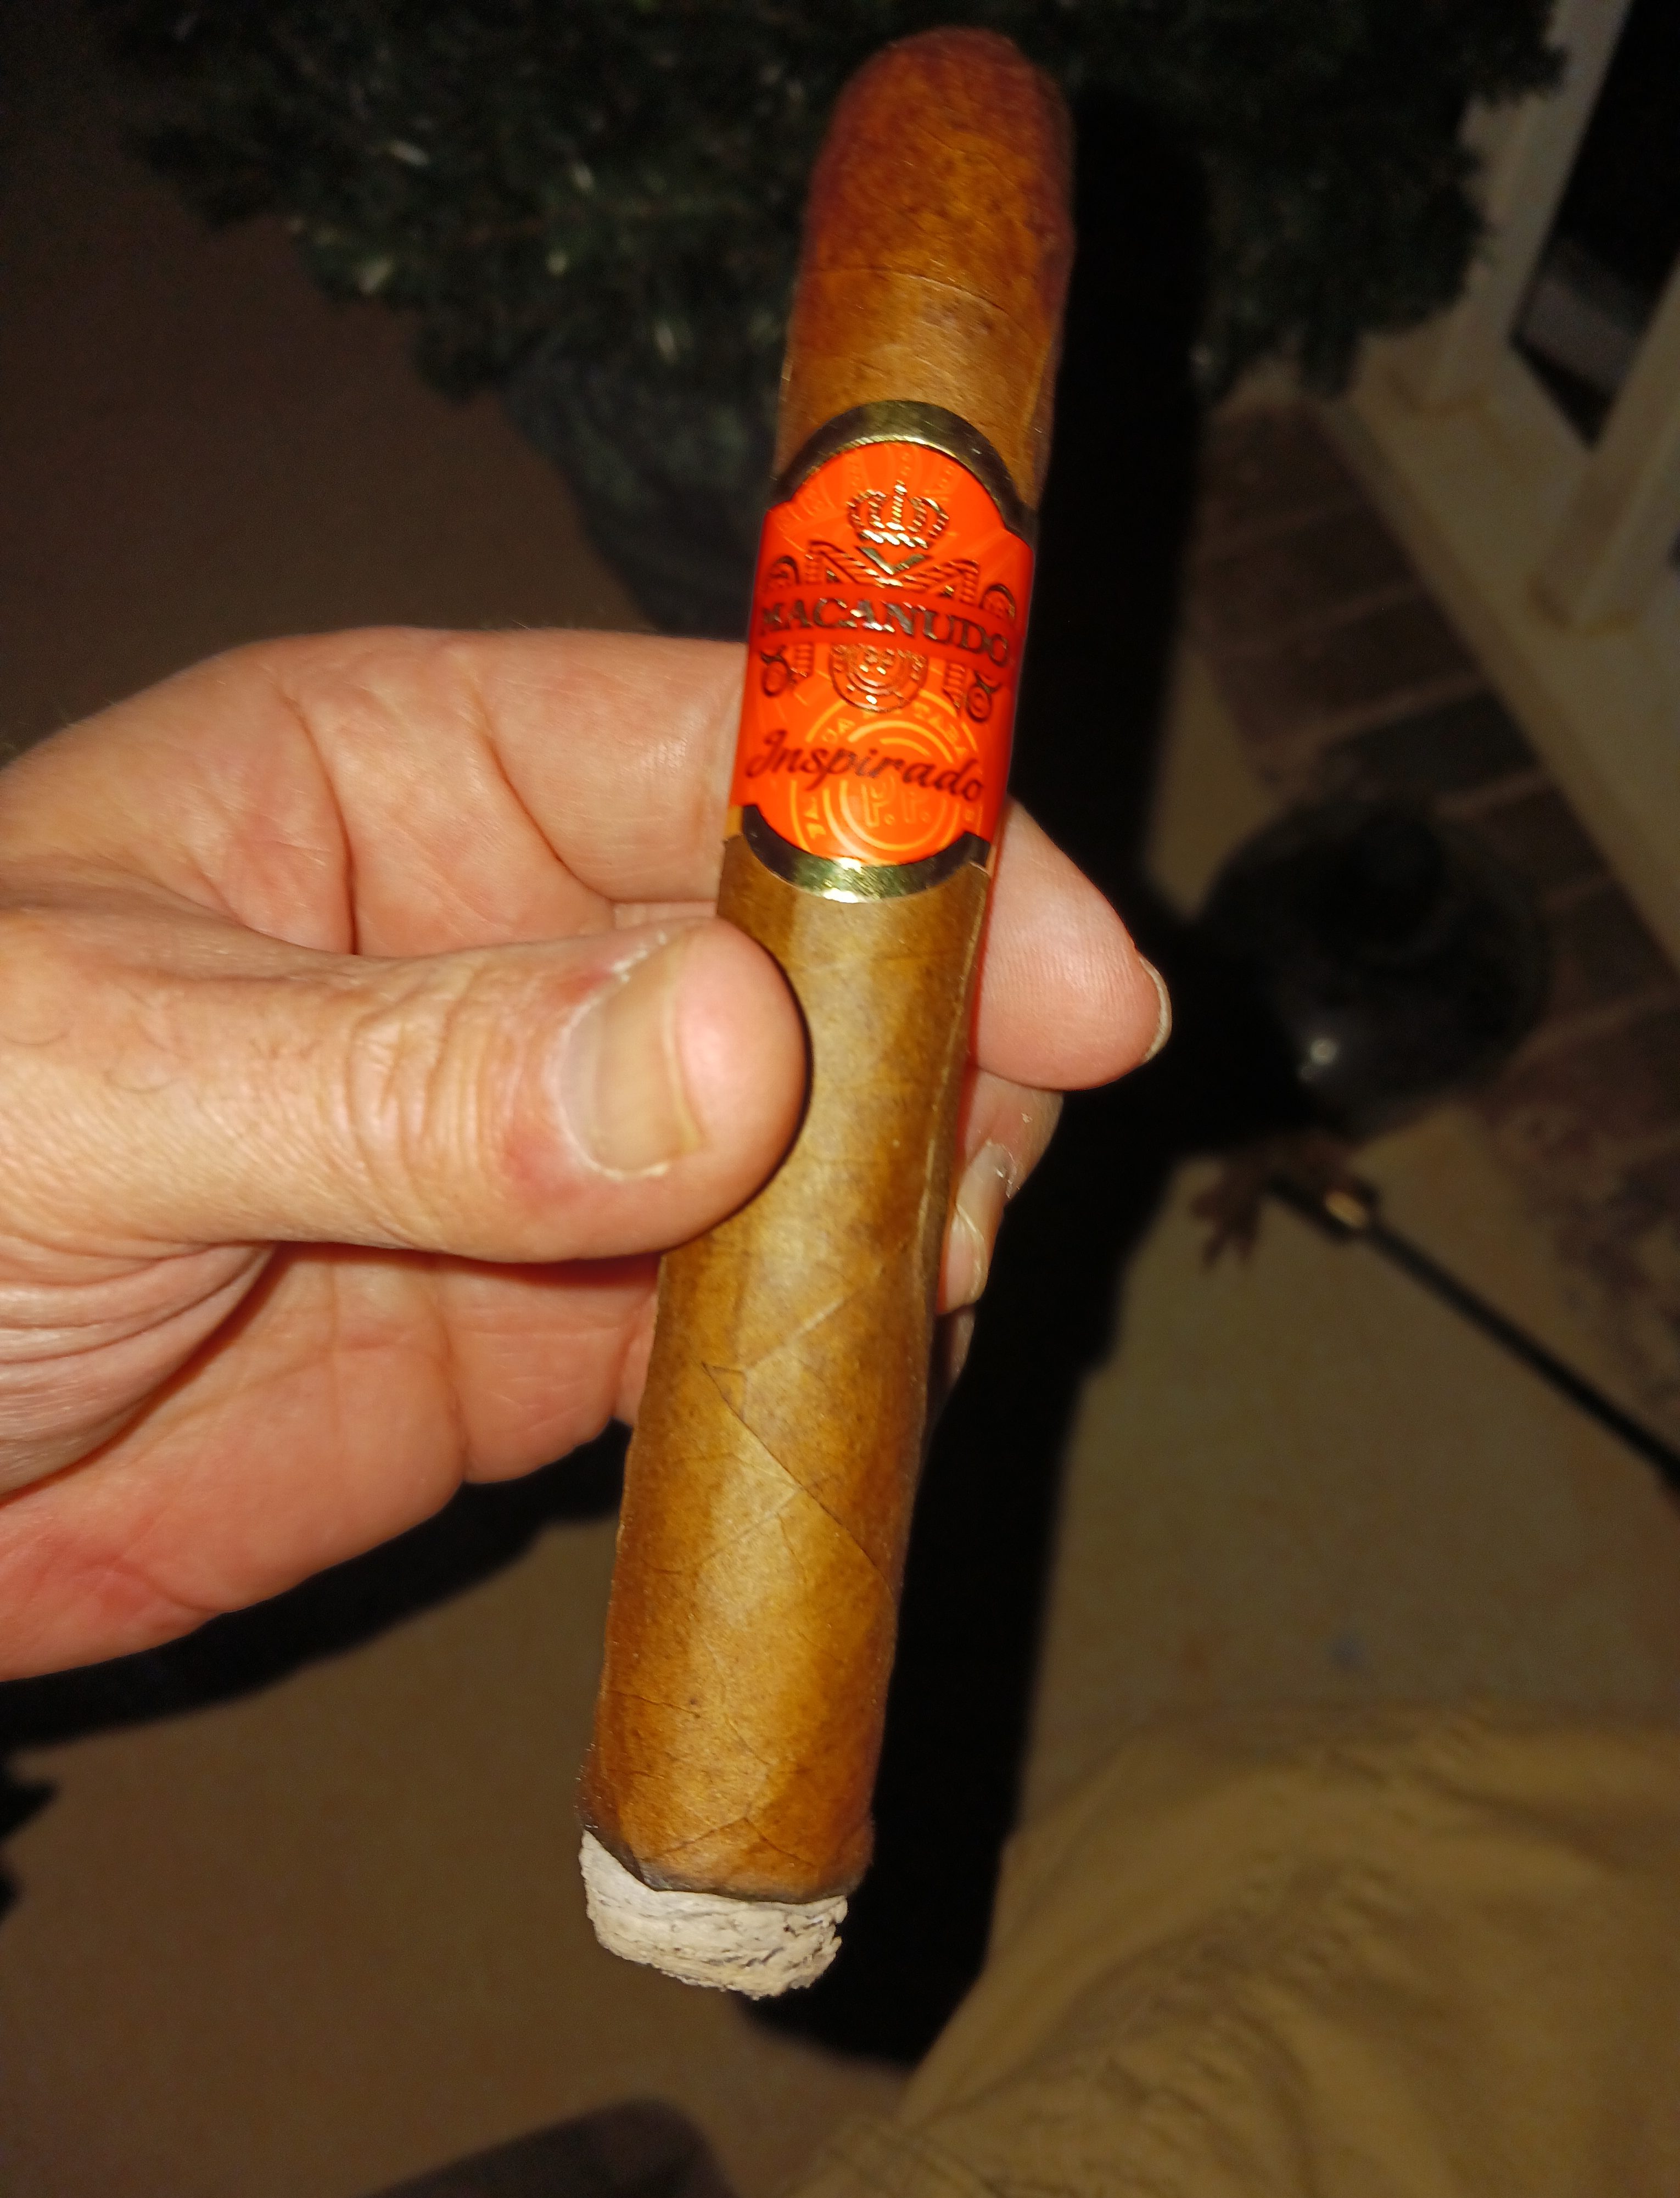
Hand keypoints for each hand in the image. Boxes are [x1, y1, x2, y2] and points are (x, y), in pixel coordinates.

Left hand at [0, 630, 1163, 1676]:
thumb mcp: (100, 1086)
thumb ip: (409, 1075)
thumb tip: (733, 1055)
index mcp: (403, 781)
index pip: (715, 748)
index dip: (913, 836)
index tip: (1072, 970)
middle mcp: (506, 943)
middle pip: (809, 953)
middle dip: (933, 1052)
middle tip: (970, 1184)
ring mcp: (541, 1149)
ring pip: (806, 1149)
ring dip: (892, 1217)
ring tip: (908, 1296)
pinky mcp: (544, 1337)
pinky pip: (737, 1329)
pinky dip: (814, 1363)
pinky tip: (836, 1398)